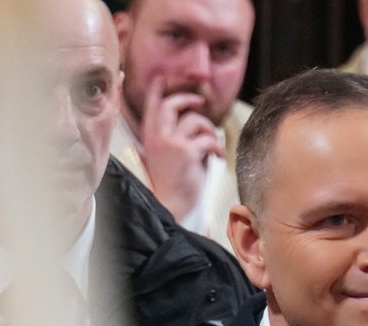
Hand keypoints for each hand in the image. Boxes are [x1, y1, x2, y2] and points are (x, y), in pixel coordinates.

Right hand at [138, 76, 224, 222]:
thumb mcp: (160, 159)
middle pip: (171, 105)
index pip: (151, 108)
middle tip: (199, 103)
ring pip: (195, 121)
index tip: (161, 78)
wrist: (169, 206)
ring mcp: (172, 143)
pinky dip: (217, 147)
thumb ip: (167, 141)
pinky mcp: (188, 152)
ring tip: (211, 144)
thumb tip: (188, 127)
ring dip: (208, 130)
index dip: (156, 91)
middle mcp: (158, 138)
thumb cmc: (168, 186)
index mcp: (149, 139)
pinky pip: (208, 139)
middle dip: (188, 100)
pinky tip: (218, 156)